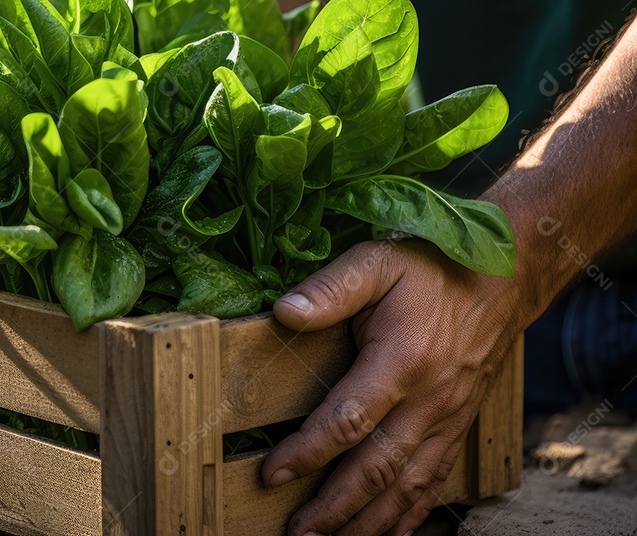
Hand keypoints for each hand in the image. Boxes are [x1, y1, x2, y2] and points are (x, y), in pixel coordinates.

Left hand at [261, 239, 526, 535]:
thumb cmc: (429, 269)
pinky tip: (388, 533)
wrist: (500, 280)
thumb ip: (331, 288)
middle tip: (297, 533)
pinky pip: (435, 481)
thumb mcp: (376, 263)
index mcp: (401, 362)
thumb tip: (284, 311)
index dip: (308, 451)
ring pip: (406, 486)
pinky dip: (410, 513)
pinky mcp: (458, 426)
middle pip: (376, 468)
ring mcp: (447, 419)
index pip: (348, 421)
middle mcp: (428, 401)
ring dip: (368, 522)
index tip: (272, 473)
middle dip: (335, 507)